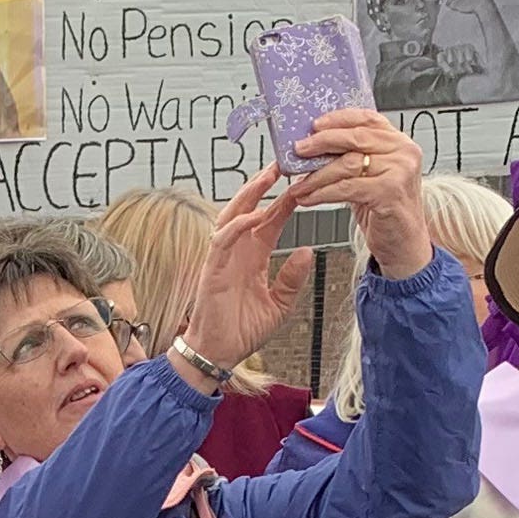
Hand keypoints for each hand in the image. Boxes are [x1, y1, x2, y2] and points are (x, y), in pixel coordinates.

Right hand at [173, 167, 316, 379]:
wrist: (219, 354)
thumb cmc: (242, 331)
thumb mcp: (280, 305)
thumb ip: (292, 278)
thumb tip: (307, 251)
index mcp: (253, 256)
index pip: (270, 220)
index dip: (285, 200)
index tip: (304, 181)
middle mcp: (237, 251)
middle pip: (250, 207)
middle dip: (265, 185)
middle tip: (285, 163)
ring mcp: (222, 257)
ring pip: (233, 215)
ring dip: (250, 194)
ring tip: (268, 176)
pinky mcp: (211, 268)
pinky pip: (223, 239)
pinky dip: (238, 225)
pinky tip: (256, 215)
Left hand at [289, 109, 432, 278]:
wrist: (405, 244)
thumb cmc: (386, 210)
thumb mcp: (373, 176)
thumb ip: (355, 157)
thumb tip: (317, 146)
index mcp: (400, 142)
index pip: (367, 118)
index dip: (338, 119)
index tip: (314, 124)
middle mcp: (404, 152)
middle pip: (355, 137)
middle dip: (321, 143)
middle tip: (299, 150)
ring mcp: (399, 171)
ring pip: (347, 164)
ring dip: (316, 175)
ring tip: (299, 184)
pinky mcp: (390, 192)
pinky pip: (346, 188)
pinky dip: (322, 193)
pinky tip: (308, 198)